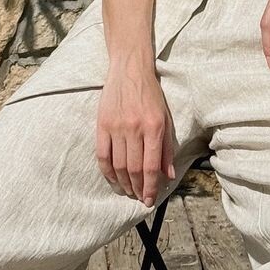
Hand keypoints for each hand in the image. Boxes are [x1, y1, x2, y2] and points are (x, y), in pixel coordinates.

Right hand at [94, 60, 176, 204]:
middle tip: (140, 199)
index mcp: (153, 127)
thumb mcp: (165, 118)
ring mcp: (116, 127)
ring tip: (128, 192)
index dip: (151, 186)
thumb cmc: (151, 95)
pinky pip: (102, 155)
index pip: (151, 166)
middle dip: (137, 189)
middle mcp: (135, 128)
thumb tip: (167, 175)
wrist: (129, 70)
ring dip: (123, 184)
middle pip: (133, 169)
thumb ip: (166, 147)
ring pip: (118, 165)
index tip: (150, 199)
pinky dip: (107, 172)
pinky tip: (113, 180)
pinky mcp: (102, 124)